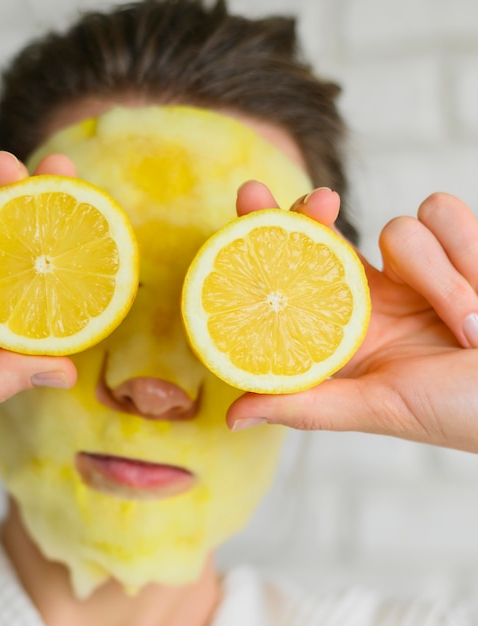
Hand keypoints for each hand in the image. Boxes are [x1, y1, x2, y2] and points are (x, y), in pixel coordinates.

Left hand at [229, 183, 477, 452]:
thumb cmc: (464, 413)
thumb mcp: (380, 408)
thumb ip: (308, 406)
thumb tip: (234, 417)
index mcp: (346, 328)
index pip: (291, 274)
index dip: (265, 232)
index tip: (249, 196)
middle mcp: (377, 292)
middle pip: (327, 230)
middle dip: (315, 209)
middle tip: (318, 202)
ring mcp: (423, 266)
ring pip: (402, 226)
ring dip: (440, 279)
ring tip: (469, 329)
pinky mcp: (466, 245)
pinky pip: (447, 214)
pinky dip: (472, 257)